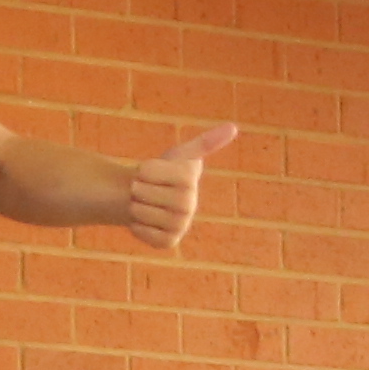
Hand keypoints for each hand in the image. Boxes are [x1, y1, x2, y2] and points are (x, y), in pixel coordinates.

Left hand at [126, 122, 238, 250]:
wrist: (149, 199)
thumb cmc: (164, 172)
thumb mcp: (181, 154)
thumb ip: (205, 142)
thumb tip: (233, 127)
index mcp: (189, 179)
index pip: (146, 171)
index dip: (142, 169)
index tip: (150, 171)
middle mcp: (189, 206)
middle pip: (141, 192)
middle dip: (137, 189)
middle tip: (146, 189)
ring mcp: (180, 226)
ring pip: (138, 213)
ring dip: (134, 207)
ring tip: (146, 203)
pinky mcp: (168, 242)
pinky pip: (140, 231)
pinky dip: (136, 225)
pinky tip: (147, 221)